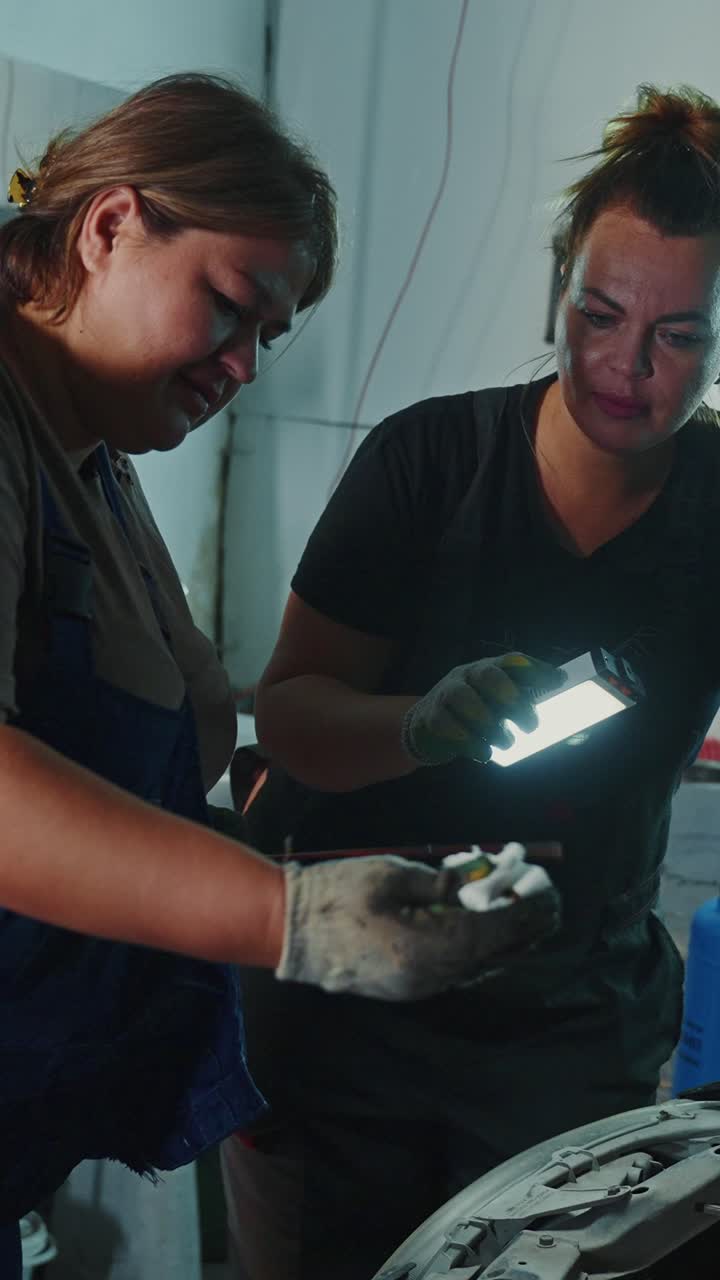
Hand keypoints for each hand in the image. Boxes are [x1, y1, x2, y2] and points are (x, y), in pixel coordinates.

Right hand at [275, 855, 559, 1000]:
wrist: (290, 933)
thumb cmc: (337, 897)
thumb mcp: (392, 875)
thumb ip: (439, 883)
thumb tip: (473, 884)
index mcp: (433, 948)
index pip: (499, 930)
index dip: (529, 907)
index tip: (548, 886)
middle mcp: (435, 976)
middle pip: (497, 953)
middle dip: (525, 923)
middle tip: (542, 894)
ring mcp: (421, 987)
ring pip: (480, 965)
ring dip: (503, 936)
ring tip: (519, 906)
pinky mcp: (408, 987)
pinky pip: (459, 969)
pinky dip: (478, 946)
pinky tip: (481, 923)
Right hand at [402, 651, 566, 764]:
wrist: (426, 726)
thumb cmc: (472, 712)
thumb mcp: (495, 702)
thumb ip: (520, 700)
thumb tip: (559, 692)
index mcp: (488, 668)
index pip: (512, 661)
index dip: (536, 669)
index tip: (558, 682)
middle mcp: (467, 675)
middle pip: (488, 675)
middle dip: (512, 698)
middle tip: (531, 726)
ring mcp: (446, 694)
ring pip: (464, 698)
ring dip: (489, 724)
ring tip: (507, 743)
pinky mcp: (431, 718)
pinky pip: (447, 726)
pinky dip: (470, 742)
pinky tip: (484, 753)